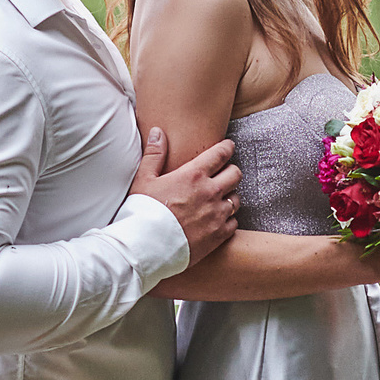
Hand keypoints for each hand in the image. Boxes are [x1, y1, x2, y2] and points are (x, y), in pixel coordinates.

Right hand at [131, 128, 239, 263]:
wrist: (145, 248)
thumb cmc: (142, 212)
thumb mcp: (143, 179)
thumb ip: (154, 154)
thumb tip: (158, 132)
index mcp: (193, 175)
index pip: (220, 154)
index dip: (227, 147)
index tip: (228, 146)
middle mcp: (210, 192)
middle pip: (235, 174)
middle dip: (231, 171)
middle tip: (224, 174)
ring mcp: (217, 215)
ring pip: (237, 199)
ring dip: (230, 196)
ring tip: (219, 199)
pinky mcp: (219, 235)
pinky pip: (234, 222)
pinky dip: (228, 220)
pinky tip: (217, 220)